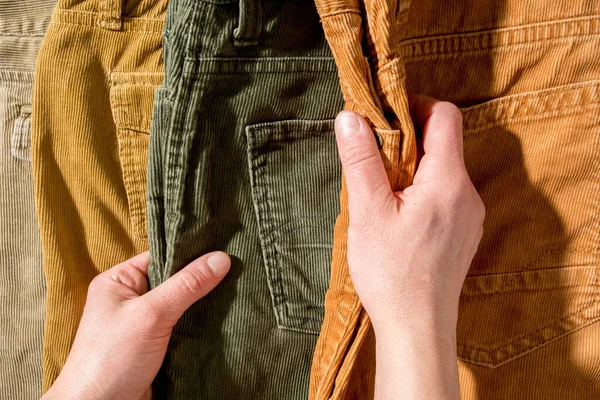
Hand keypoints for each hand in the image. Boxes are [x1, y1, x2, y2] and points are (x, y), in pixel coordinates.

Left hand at [42, 251, 230, 399]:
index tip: (224, 249)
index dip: (191, 252)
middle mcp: (130, 298)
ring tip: (237, 290)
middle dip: (202, 279)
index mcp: (119, 281)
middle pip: (174, 280)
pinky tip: (224, 317)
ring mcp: (144, 324)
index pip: (161, 256)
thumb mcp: (152, 314)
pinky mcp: (157, 346)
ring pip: (182, 305)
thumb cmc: (112, 358)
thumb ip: (187, 285)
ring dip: (203, 304)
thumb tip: (221, 257)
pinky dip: (201, 324)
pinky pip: (183, 326)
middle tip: (237, 269)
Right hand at [334, 95, 483, 398]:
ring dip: (414, 168)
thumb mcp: (368, 212)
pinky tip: (399, 215)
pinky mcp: (464, 233)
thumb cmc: (391, 272)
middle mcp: (468, 194)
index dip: (415, 107)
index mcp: (447, 181)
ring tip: (383, 191)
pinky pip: (447, 195)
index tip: (385, 118)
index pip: (445, 116)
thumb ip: (361, 160)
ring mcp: (470, 216)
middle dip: (408, 140)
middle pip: (444, 143)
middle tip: (374, 158)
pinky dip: (424, 191)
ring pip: (444, 170)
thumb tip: (351, 116)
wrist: (417, 328)